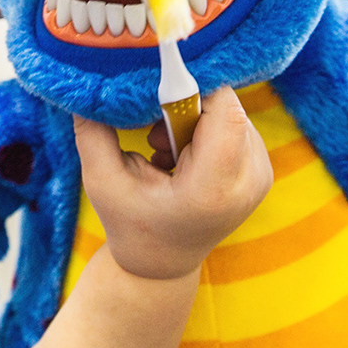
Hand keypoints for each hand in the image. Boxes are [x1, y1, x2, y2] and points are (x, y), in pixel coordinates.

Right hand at [71, 87, 272, 280]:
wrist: (163, 263)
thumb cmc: (130, 223)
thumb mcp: (102, 181)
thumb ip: (93, 131)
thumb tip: (85, 84)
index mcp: (212, 189)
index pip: (224, 111)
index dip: (195, 86)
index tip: (159, 84)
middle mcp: (248, 182)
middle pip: (227, 108)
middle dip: (188, 105)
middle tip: (153, 133)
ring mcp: (262, 176)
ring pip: (231, 111)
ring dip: (195, 118)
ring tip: (165, 150)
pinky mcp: (263, 169)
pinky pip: (236, 123)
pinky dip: (207, 128)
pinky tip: (183, 155)